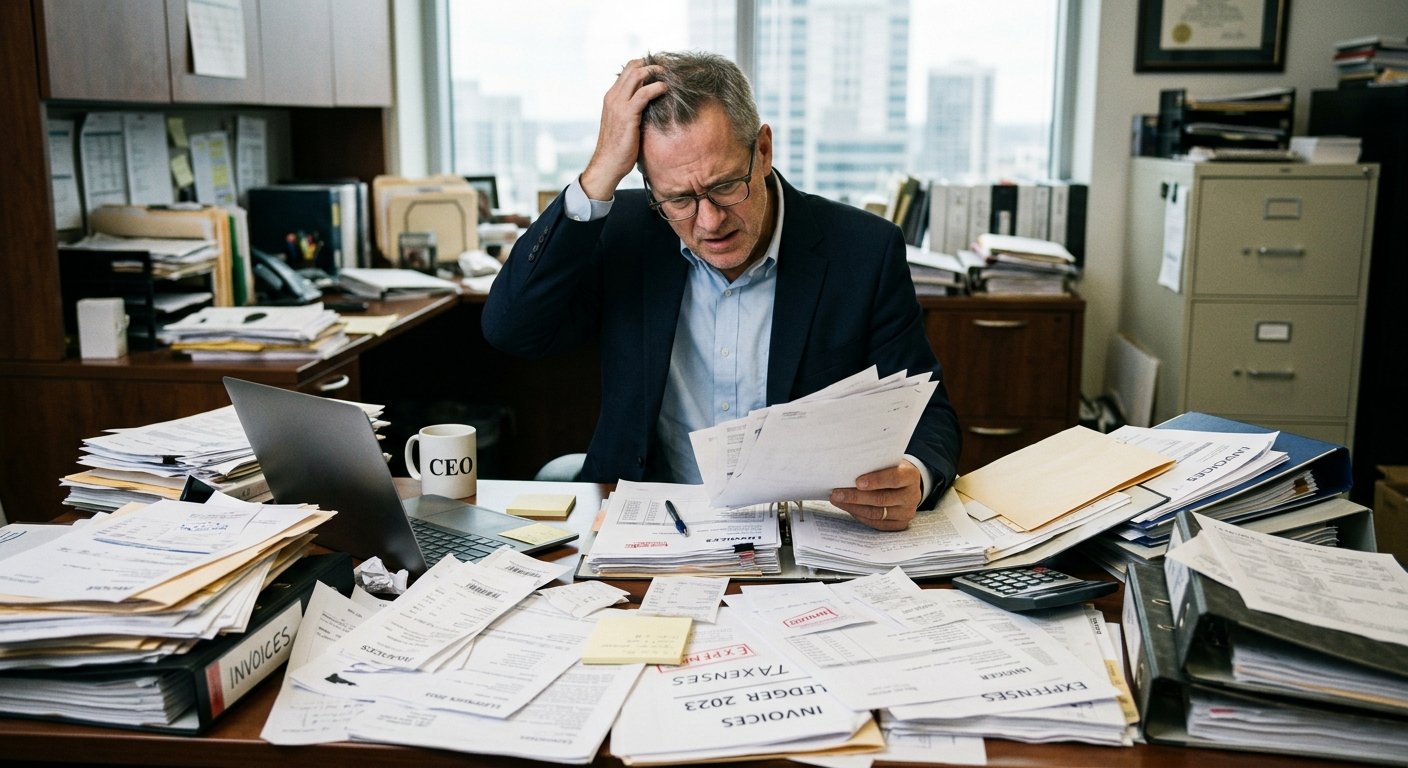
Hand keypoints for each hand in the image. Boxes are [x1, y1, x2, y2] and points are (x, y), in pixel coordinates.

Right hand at [580, 59, 668, 199]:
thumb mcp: (623, 123)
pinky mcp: (627, 114)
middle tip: (667, 68)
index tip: (660, 69)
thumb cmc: (618, 148)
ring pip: (637, 75)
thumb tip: (650, 106)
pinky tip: (665, 89)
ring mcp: (618, 104)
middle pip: (632, 67)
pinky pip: (644, 93)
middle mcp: (613, 97)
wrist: (608, 164)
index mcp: (611, 97)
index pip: (627, 71)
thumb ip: (632, 110)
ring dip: (655, 71)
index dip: (644, 65)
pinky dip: (656, 87)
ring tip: (668, 75)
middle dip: (652, 64)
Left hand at [829, 460, 922, 530]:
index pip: (894, 479)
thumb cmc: (891, 469)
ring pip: (877, 513)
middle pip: (882, 499)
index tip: (857, 482)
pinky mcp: (900, 524)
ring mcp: (907, 512)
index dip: (876, 481)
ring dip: (853, 507)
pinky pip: (877, 523)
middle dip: (856, 497)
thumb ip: (874, 466)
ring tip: (837, 501)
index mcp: (910, 476)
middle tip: (837, 494)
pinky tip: (848, 508)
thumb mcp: (887, 462)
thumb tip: (847, 472)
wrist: (906, 484)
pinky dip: (860, 516)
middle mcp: (911, 496)